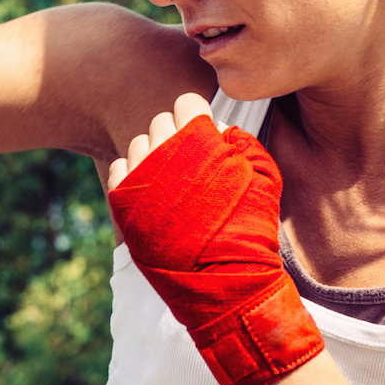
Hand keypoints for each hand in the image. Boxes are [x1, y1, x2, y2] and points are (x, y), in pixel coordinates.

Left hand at [106, 92, 323, 384]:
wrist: (225, 281)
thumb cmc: (251, 229)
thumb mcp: (265, 178)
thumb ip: (245, 144)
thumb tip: (223, 130)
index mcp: (199, 140)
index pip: (187, 103)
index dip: (197, 116)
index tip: (202, 132)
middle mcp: (165, 152)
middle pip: (162, 122)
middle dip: (177, 136)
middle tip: (191, 161)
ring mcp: (140, 177)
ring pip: (139, 143)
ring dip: (155, 154)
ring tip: (172, 180)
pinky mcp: (122, 203)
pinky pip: (119, 168)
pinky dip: (133, 174)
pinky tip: (151, 192)